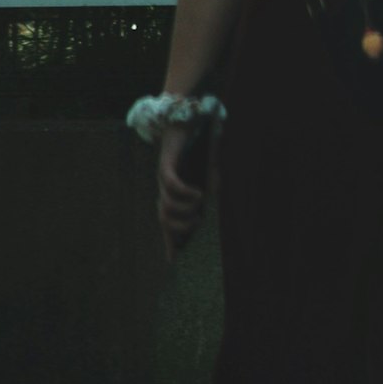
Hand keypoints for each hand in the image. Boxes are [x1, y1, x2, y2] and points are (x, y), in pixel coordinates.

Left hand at [156, 116, 207, 253]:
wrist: (186, 120)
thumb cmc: (198, 148)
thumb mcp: (209, 173)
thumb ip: (213, 188)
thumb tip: (219, 202)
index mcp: (172, 195)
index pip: (168, 224)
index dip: (170, 243)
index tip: (173, 262)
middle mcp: (164, 190)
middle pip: (163, 220)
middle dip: (180, 227)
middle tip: (198, 223)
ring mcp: (163, 179)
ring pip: (165, 205)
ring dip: (184, 210)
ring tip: (199, 206)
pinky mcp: (167, 165)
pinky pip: (171, 185)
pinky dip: (185, 193)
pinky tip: (198, 193)